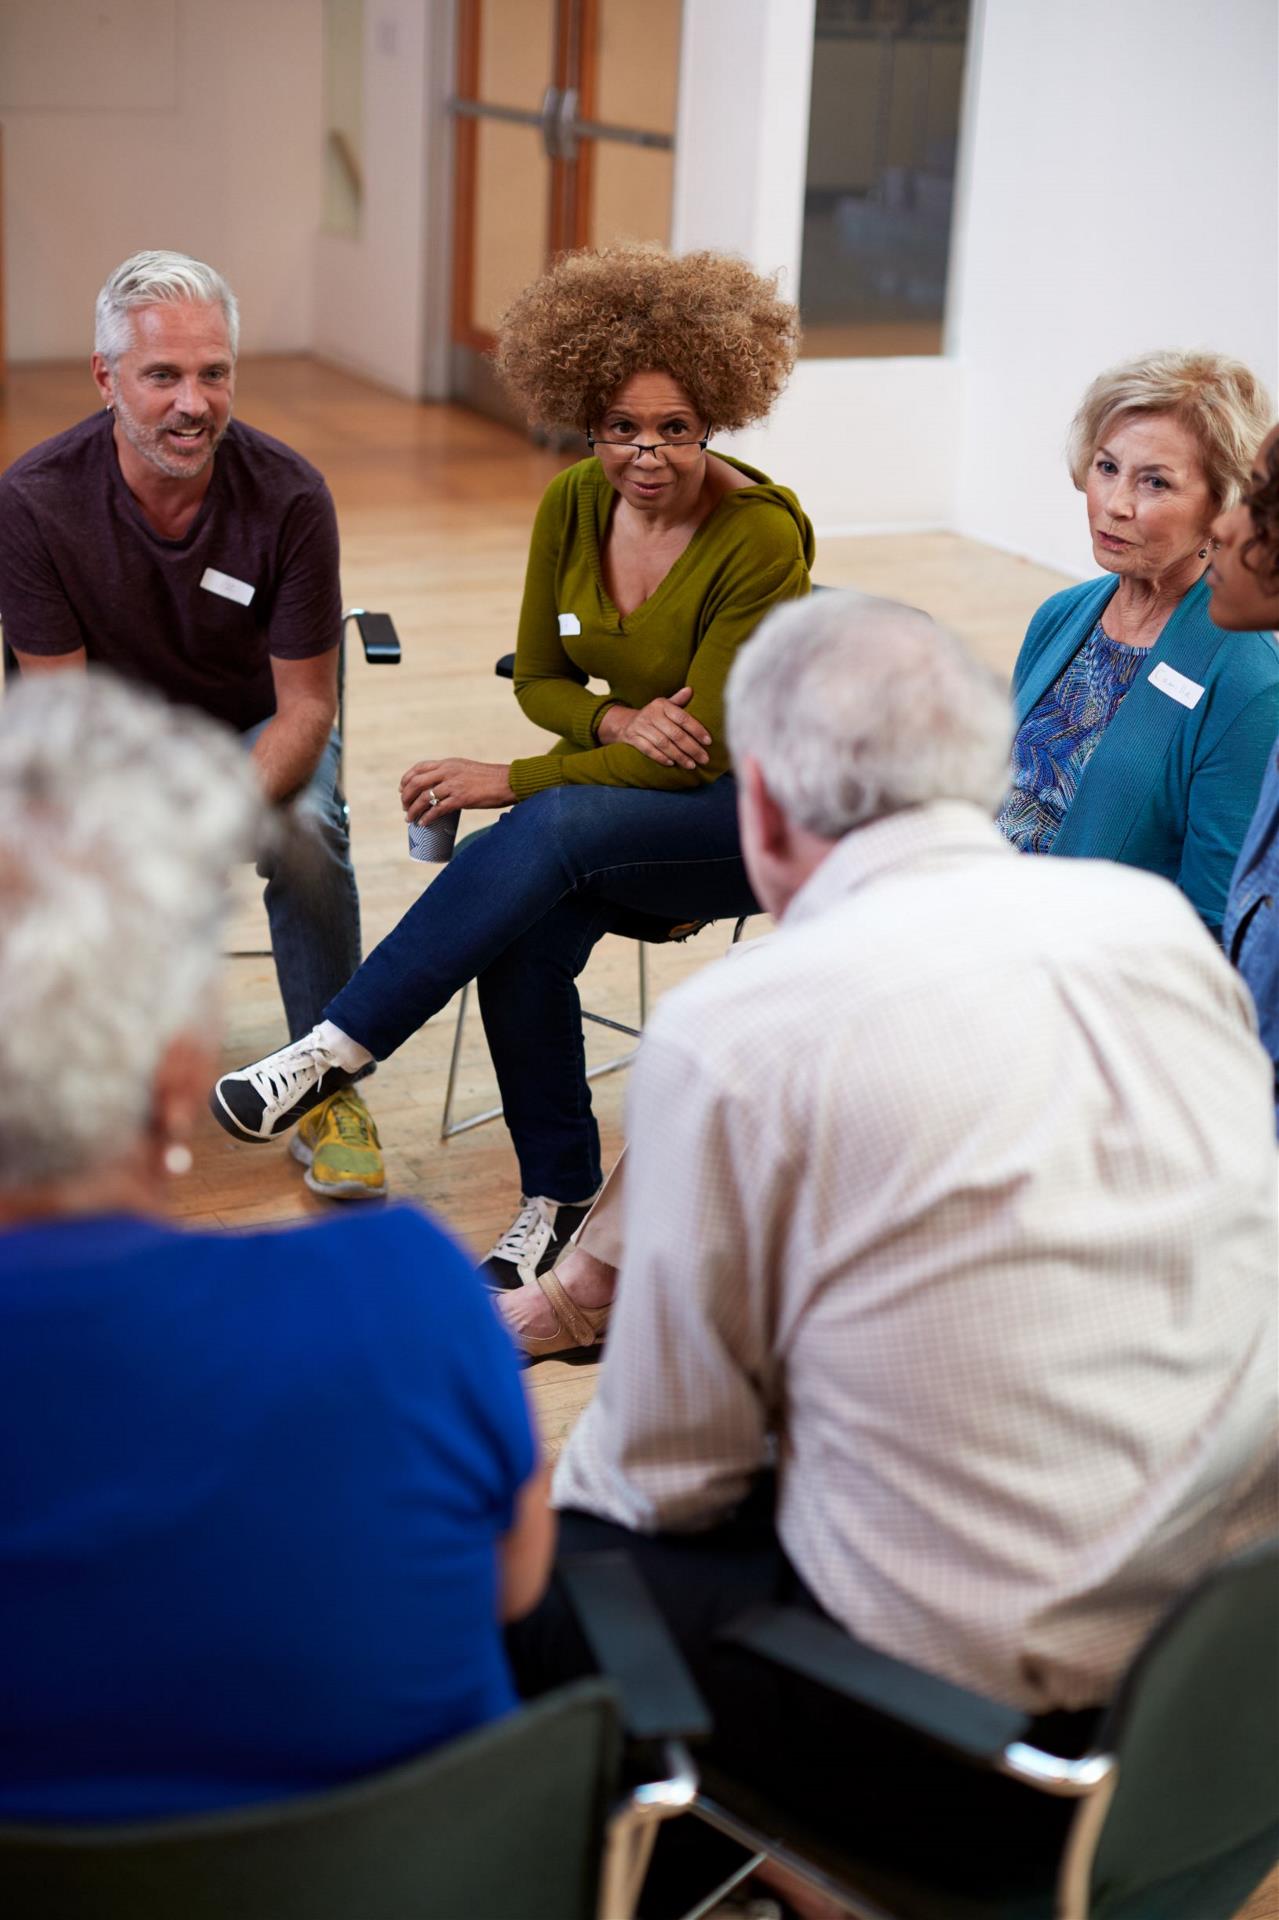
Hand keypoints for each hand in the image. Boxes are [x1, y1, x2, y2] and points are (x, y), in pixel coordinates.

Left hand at [401, 757, 515, 822]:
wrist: (507, 782)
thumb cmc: (489, 778)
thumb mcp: (466, 769)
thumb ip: (452, 774)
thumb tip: (441, 787)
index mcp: (448, 763)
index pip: (419, 768)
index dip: (406, 779)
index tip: (402, 789)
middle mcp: (448, 772)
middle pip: (416, 783)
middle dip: (406, 797)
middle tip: (404, 807)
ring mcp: (453, 785)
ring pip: (424, 798)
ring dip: (413, 810)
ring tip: (410, 819)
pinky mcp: (461, 799)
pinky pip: (437, 809)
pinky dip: (427, 818)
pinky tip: (423, 823)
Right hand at [597, 688, 711, 768]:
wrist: (626, 722)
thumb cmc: (653, 715)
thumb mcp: (665, 705)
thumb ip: (679, 700)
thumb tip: (691, 690)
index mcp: (662, 705)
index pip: (683, 718)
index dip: (697, 730)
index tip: (708, 741)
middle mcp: (651, 715)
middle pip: (675, 734)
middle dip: (691, 748)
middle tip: (704, 759)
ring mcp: (641, 727)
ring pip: (663, 744)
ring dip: (679, 756)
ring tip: (691, 765)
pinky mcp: (634, 739)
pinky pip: (648, 750)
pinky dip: (660, 757)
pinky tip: (672, 764)